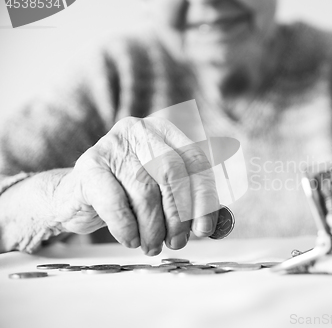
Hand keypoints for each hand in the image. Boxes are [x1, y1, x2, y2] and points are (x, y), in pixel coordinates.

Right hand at [55, 117, 218, 254]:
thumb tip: (211, 227)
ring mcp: (113, 145)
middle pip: (173, 173)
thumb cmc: (126, 194)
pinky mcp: (90, 165)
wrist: (74, 195)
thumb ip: (188, 203)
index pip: (196, 161)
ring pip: (145, 191)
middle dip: (179, 215)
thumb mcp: (161, 192)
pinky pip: (116, 202)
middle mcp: (141, 131)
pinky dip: (127, 228)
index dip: (204, 198)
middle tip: (177, 242)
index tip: (204, 229)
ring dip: (153, 228)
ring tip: (152, 245)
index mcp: (166, 133)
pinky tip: (130, 239)